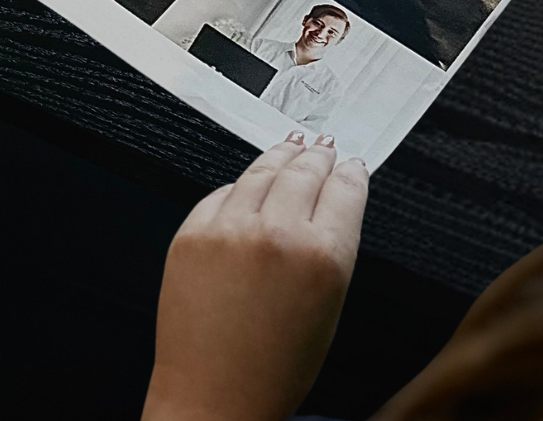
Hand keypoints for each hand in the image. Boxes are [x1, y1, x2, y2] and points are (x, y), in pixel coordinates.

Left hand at [142, 134, 367, 420]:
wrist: (213, 397)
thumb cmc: (277, 367)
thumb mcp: (328, 309)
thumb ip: (332, 249)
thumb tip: (335, 200)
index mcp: (323, 258)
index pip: (344, 190)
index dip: (350, 172)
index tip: (351, 163)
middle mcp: (276, 234)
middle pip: (303, 172)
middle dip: (317, 157)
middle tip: (323, 147)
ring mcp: (229, 230)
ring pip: (259, 173)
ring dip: (278, 158)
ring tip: (290, 148)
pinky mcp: (191, 233)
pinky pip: (221, 194)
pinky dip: (239, 187)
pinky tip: (249, 182)